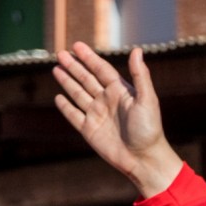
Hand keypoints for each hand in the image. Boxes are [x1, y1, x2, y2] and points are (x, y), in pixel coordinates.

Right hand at [53, 43, 184, 198]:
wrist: (143, 159)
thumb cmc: (149, 129)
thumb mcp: (147, 100)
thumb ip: (141, 76)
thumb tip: (137, 50)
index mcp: (120, 91)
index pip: (101, 69)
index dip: (89, 58)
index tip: (76, 46)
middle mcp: (107, 100)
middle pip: (87, 79)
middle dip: (74, 66)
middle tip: (60, 53)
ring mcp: (97, 115)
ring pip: (78, 94)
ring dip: (67, 81)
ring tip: (56, 68)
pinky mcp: (89, 130)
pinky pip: (74, 115)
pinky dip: (66, 107)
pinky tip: (58, 97)